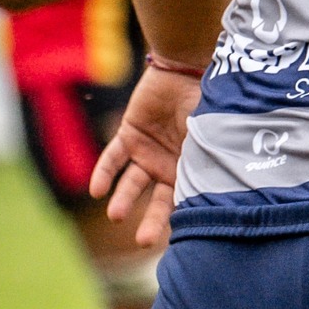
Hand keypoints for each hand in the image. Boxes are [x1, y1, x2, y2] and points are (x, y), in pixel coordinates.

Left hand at [89, 63, 199, 248]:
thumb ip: (207, 160)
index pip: (186, 201)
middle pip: (159, 201)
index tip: (179, 239)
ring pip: (133, 184)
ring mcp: (148, 151)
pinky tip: (95, 190)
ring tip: (116, 215)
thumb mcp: (210, 135)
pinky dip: (103, 173)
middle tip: (142, 242)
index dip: (182, 220)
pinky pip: (112, 158)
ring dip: (124, 200)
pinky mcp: (129, 135)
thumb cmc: (205, 101)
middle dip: (151, 222)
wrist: (185, 66)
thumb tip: (213, 194)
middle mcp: (169, 166)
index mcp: (193, 168)